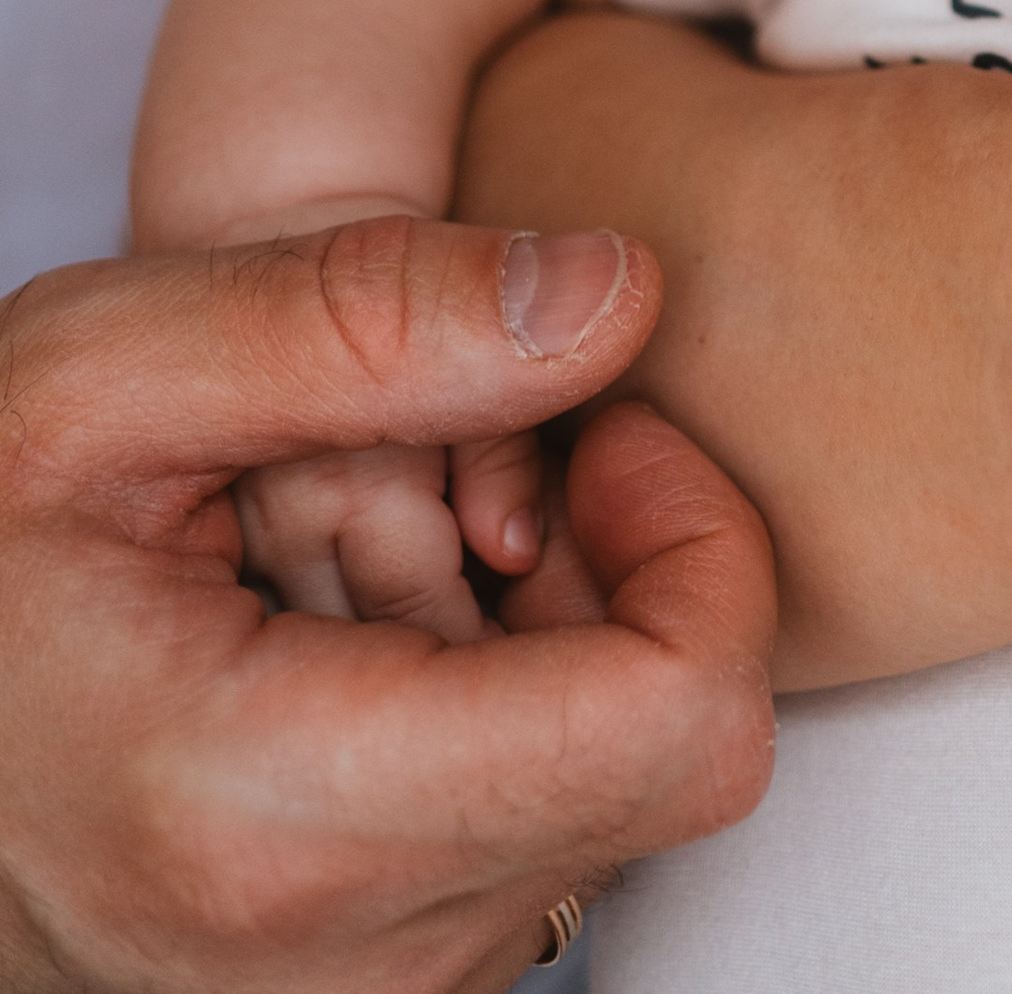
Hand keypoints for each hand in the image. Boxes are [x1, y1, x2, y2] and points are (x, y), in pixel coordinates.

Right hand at [0, 217, 775, 992]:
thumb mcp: (108, 369)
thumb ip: (374, 316)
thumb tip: (621, 294)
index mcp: (272, 814)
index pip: (675, 721)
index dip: (693, 538)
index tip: (596, 428)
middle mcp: (334, 967)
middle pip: (666, 761)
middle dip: (619, 576)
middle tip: (468, 471)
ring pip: (615, 809)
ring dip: (558, 648)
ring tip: (389, 553)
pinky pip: (538, 855)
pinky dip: (508, 723)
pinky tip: (379, 639)